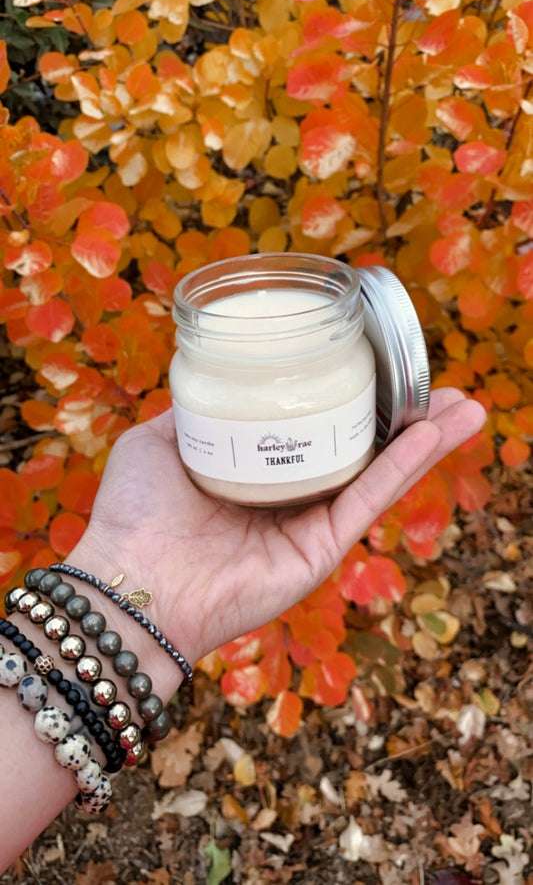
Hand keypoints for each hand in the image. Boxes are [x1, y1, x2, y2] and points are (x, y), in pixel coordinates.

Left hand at [68, 387, 485, 691]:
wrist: (128, 582)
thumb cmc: (132, 515)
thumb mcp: (156, 440)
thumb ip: (193, 411)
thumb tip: (217, 375)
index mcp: (254, 469)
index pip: (312, 429)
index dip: (349, 400)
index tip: (378, 366)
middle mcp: (289, 496)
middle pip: (359, 448)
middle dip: (404, 419)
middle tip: (442, 385)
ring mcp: (308, 524)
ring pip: (377, 473)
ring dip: (426, 439)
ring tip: (467, 407)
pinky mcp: (320, 549)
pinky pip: (368, 501)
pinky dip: (404, 466)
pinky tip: (434, 434)